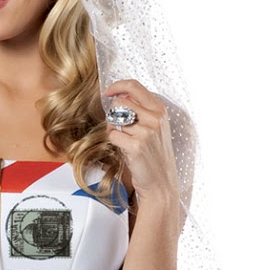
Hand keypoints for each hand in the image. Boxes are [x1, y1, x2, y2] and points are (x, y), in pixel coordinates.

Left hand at [103, 78, 180, 208]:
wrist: (160, 183)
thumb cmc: (154, 156)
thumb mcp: (155, 127)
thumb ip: (141, 110)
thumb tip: (119, 96)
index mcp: (159, 110)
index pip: (134, 86)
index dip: (117, 86)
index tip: (108, 92)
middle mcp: (155, 118)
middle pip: (120, 102)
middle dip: (113, 113)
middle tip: (116, 125)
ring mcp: (146, 132)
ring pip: (114, 119)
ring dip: (113, 128)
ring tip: (123, 140)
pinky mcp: (136, 146)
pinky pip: (113, 135)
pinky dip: (113, 141)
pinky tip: (123, 148)